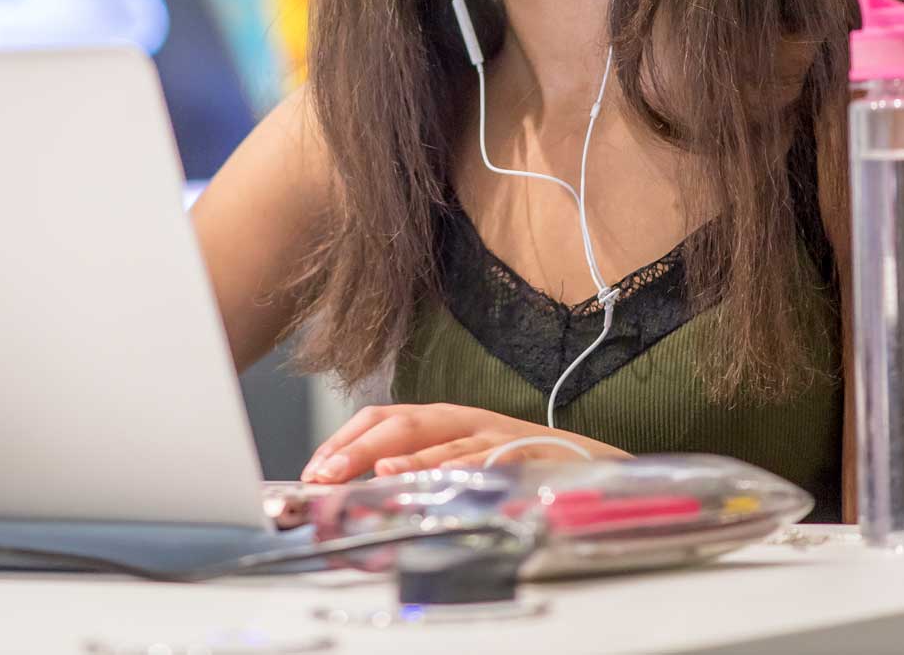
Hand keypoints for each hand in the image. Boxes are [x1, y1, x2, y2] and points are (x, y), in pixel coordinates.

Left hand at [301, 403, 627, 482]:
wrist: (589, 459)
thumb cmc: (518, 462)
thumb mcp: (461, 457)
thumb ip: (419, 464)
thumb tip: (364, 485)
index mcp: (443, 418)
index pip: (382, 417)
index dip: (345, 439)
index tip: (314, 469)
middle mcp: (462, 419)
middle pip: (401, 423)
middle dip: (358, 447)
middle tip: (325, 474)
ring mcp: (491, 434)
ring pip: (440, 439)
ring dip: (403, 458)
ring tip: (373, 473)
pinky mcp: (521, 452)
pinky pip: (486, 460)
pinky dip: (459, 468)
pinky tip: (440, 479)